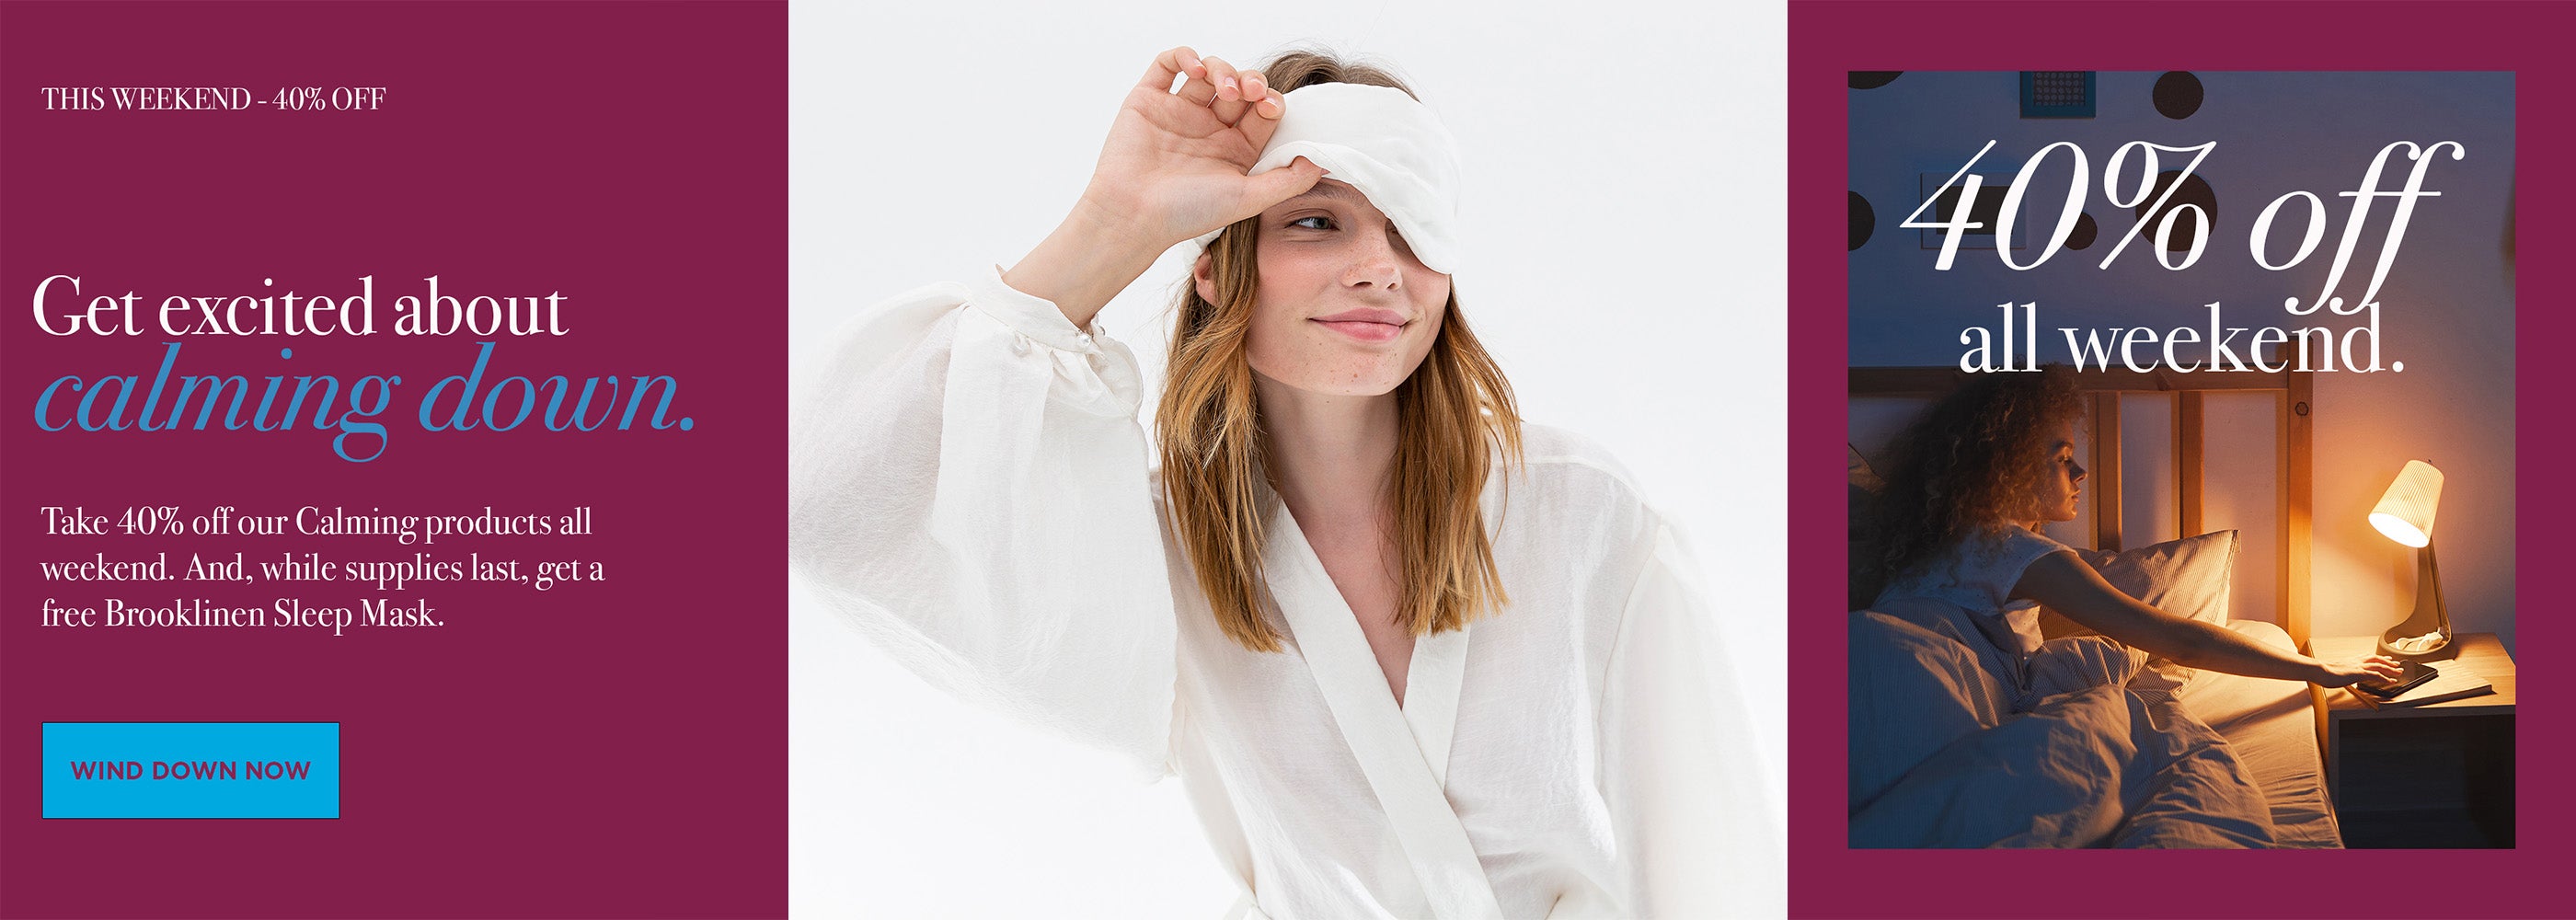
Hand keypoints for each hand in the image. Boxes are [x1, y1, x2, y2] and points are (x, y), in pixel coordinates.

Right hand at [1075, 46, 1327, 249]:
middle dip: (1251, 81)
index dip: (1271, 101)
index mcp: (1235, 149)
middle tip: (1250, 91)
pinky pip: (1168, 63)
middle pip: (1240, 86)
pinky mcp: (1149, 100)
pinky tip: (1195, 70)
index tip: (1271, 106)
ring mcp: (1179, 111)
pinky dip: (1184, 56)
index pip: (1263, 111)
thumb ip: (1288, 181)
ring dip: (1223, 68)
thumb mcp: (1247, 199)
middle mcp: (1209, 127)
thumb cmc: (1186, 213)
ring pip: (1209, 70)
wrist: (1132, 216)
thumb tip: (1322, 160)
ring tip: (1223, 86)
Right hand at [2314, 654, 2406, 687]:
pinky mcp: (2359, 673)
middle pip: (2376, 659)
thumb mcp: (2334, 670)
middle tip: (2397, 664)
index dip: (2378, 658)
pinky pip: (2376, 675)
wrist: (2319, 671)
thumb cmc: (2323, 672)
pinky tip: (2391, 681)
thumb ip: (2340, 671)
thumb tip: (2338, 675)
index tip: (2385, 659)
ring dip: (2390, 669)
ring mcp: (2359, 667)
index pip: (2368, 657)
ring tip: (2399, 672)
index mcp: (2351, 660)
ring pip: (2379, 666)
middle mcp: (2357, 661)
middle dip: (2388, 662)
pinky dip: (2385, 678)